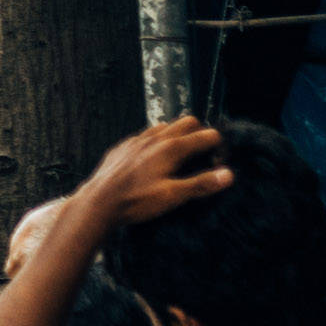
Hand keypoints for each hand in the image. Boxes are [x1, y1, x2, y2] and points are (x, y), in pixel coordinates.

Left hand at [77, 117, 231, 228]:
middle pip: (187, 122)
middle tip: (200, 154)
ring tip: (178, 157)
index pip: (206, 135)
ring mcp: (136, 140)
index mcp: (171, 148)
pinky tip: (151, 160)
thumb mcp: (171, 196)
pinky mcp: (122, 147)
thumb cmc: (134, 201)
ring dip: (176, 136)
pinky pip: (143, 136)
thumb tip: (228, 175)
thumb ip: (200, 184)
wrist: (97, 203)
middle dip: (199, 133)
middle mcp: (154, 138)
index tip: (217, 162)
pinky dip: (154, 142)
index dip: (217, 147)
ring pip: (164, 126)